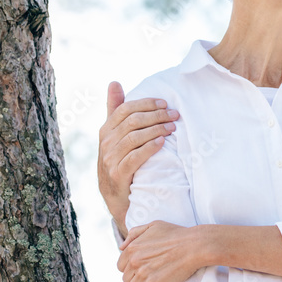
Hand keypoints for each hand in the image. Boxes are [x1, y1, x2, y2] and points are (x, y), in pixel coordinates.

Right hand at [98, 81, 177, 235]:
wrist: (118, 199)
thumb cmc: (120, 161)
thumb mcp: (116, 136)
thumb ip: (116, 110)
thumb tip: (114, 82)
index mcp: (106, 131)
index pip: (124, 109)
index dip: (146, 104)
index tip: (165, 103)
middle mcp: (105, 143)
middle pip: (132, 122)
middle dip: (156, 115)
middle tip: (175, 114)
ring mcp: (109, 160)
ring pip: (133, 138)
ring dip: (156, 130)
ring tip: (173, 127)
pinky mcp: (117, 175)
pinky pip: (134, 158)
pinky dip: (149, 148)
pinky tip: (162, 143)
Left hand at [118, 221, 201, 281]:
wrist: (194, 246)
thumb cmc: (177, 234)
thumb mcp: (154, 225)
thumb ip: (135, 233)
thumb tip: (121, 247)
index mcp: (132, 248)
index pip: (121, 266)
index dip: (130, 269)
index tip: (140, 271)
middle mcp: (134, 261)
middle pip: (126, 279)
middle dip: (135, 280)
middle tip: (147, 279)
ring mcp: (142, 274)